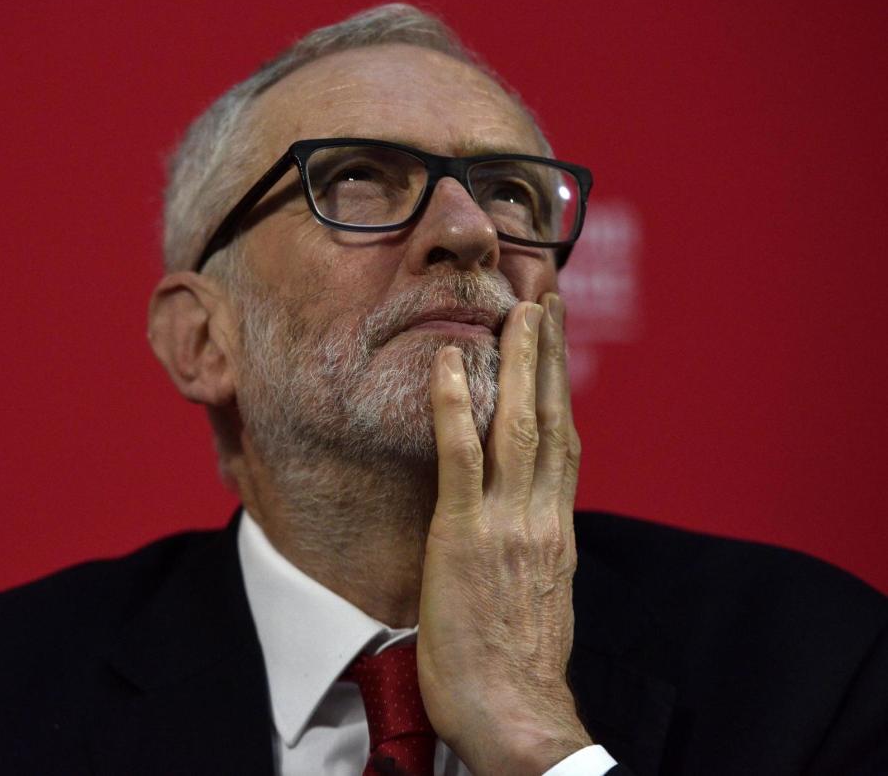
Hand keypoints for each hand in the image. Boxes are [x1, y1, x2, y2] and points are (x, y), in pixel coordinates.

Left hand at [416, 294, 589, 775]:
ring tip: (516, 309)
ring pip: (519, 424)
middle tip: (544, 298)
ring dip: (519, 361)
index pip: (565, 444)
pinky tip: (450, 360)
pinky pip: (461, 456)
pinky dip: (456, 403)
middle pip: (553, 419)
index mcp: (557, 531)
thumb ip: (533, 550)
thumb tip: (524, 524)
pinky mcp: (467, 535)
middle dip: (549, 356)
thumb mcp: (537, 597)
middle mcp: (542, 517)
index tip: (557, 345)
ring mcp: (508, 523)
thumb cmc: (515, 667)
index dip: (562, 390)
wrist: (514, 717)